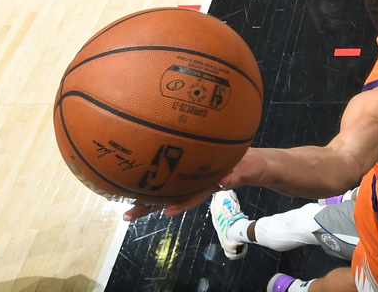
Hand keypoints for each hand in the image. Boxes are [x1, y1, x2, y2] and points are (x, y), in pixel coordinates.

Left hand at [122, 148, 268, 220]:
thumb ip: (236, 176)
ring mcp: (192, 176)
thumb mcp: (247, 171)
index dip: (179, 204)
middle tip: (128, 216)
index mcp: (209, 183)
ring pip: (167, 186)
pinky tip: (141, 172)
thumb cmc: (251, 166)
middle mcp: (196, 182)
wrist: (252, 160)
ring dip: (147, 194)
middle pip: (171, 196)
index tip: (165, 211)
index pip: (191, 196)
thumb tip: (224, 181)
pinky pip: (171, 170)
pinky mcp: (192, 165)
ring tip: (125, 199)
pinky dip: (157, 172)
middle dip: (150, 206)